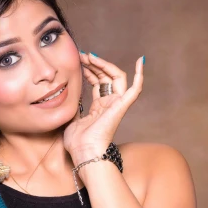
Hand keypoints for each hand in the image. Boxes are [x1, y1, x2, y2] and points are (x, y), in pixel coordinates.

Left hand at [63, 52, 143, 166]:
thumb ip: (73, 107)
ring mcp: (117, 105)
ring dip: (104, 64)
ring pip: (116, 77)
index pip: (97, 83)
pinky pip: (135, 89)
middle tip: (82, 55)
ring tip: (90, 56)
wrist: (84, 151)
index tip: (79, 61)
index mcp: (99, 107)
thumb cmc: (77, 142)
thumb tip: (66, 97)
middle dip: (94, 64)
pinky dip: (140, 75)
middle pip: (106, 77)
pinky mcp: (122, 106)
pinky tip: (141, 60)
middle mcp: (109, 104)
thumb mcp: (70, 120)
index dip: (90, 70)